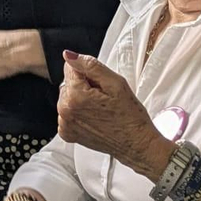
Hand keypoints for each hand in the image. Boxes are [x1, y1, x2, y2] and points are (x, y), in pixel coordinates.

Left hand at [56, 50, 167, 176]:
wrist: (135, 144)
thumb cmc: (129, 116)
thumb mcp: (115, 83)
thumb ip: (90, 65)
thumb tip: (69, 55)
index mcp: (74, 96)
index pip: (71, 67)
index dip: (89, 73)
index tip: (101, 85)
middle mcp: (64, 110)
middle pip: (68, 83)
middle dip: (84, 85)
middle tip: (104, 98)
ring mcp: (65, 124)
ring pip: (67, 97)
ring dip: (80, 98)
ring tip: (100, 109)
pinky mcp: (67, 133)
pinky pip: (68, 112)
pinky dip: (78, 112)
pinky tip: (94, 117)